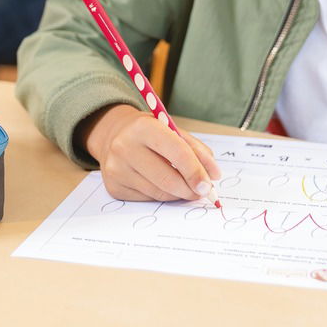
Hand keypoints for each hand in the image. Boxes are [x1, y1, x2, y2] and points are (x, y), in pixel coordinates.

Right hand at [80, 104, 222, 201]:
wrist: (114, 135)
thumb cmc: (150, 133)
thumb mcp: (173, 130)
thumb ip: (196, 151)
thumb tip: (213, 176)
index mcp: (143, 127)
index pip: (177, 152)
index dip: (196, 172)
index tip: (209, 186)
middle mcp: (125, 147)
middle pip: (167, 179)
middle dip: (190, 189)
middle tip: (202, 192)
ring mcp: (116, 168)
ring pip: (159, 193)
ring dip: (178, 194)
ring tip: (184, 187)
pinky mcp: (114, 186)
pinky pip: (147, 199)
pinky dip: (161, 196)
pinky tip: (161, 185)